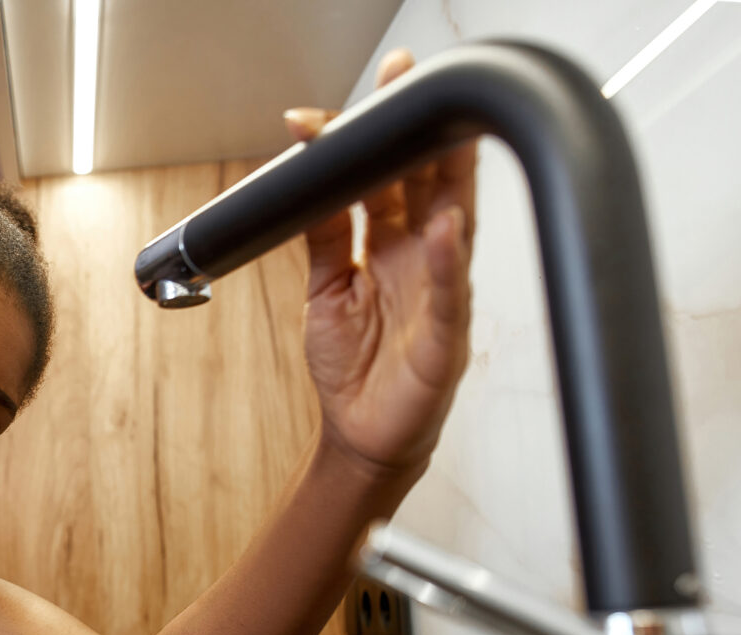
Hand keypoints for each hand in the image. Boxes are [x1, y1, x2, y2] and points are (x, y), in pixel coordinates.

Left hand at [284, 49, 476, 478]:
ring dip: (445, 179)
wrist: (360, 435)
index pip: (388, 178)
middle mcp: (419, 262)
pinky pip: (450, 294)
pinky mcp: (443, 339)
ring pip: (448, 226)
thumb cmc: (352, 367)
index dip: (372, 140)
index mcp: (390, 247)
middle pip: (425, 184)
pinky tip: (444, 229)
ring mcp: (437, 296)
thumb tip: (302, 183)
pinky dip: (447, 261)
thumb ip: (321, 237)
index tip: (347, 103)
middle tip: (404, 80)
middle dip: (418, 133)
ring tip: (441, 135)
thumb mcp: (325, 291)